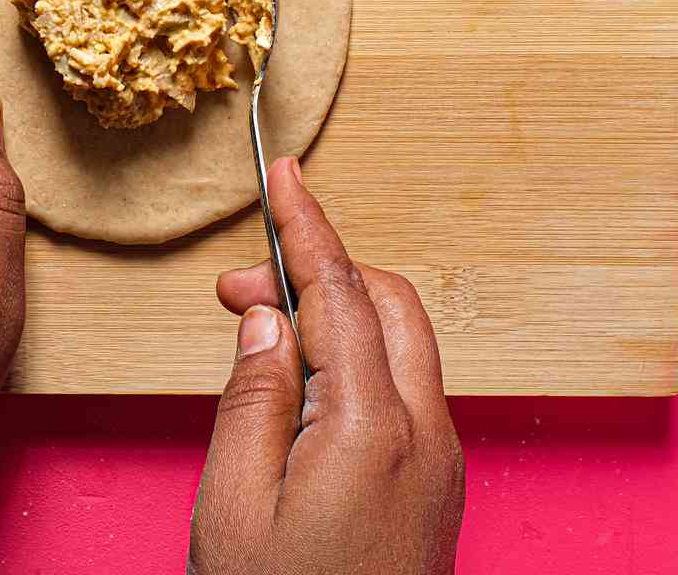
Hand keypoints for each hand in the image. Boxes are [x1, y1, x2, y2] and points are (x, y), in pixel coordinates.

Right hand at [189, 158, 463, 574]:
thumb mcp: (235, 507)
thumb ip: (250, 395)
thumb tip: (267, 316)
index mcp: (371, 428)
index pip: (339, 290)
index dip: (306, 222)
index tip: (283, 171)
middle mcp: (425, 435)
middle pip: (386, 304)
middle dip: (320, 272)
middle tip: (239, 286)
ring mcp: (442, 466)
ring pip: (400, 345)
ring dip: (339, 318)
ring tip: (259, 341)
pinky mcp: (439, 493)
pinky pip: (405, 392)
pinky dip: (357, 362)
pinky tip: (301, 393)